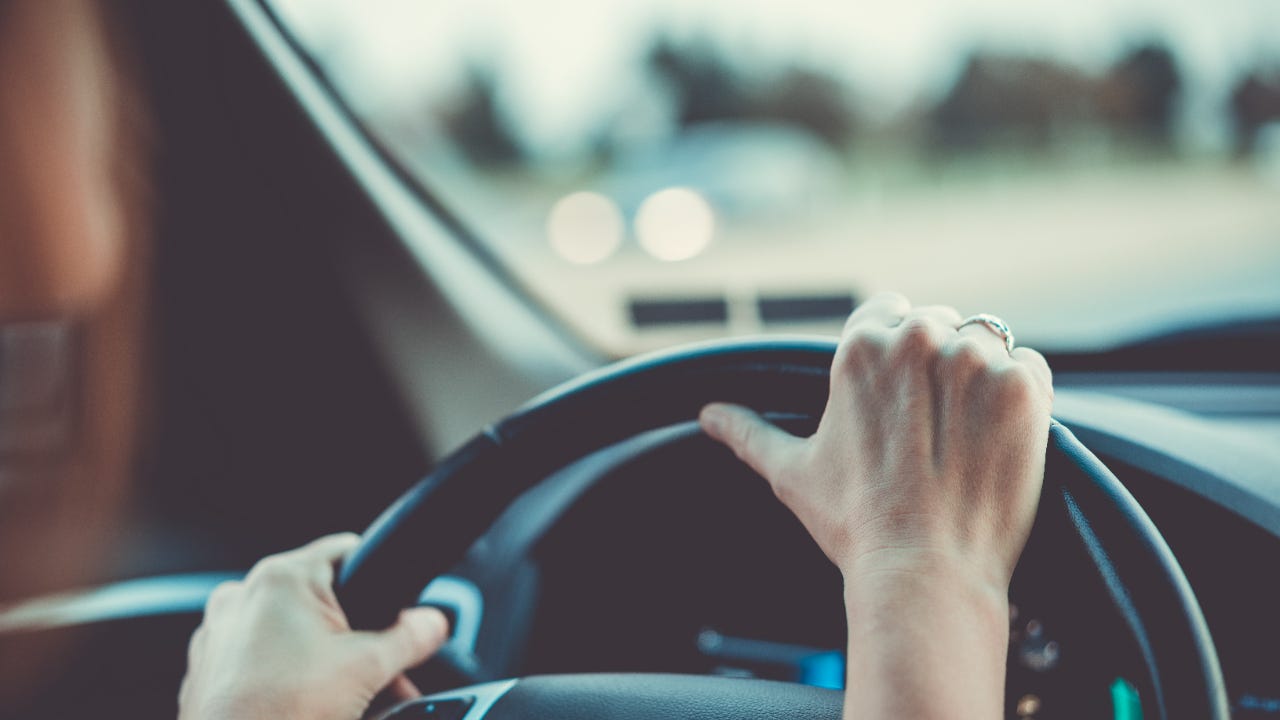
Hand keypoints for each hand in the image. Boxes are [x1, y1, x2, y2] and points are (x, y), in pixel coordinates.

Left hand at [179, 533, 448, 719]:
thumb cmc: (282, 712)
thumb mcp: (369, 667)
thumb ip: (411, 637)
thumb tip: (432, 623)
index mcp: (281, 578)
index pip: (346, 551)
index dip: (378, 578)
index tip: (395, 610)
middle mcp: (243, 596)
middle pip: (321, 601)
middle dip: (355, 638)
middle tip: (377, 673)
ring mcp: (219, 634)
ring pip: (289, 632)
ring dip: (322, 659)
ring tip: (346, 698)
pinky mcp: (208, 670)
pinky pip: (260, 659)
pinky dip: (286, 676)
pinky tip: (306, 706)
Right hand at [699, 292, 1050, 590]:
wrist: (924, 572)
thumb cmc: (855, 524)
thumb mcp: (792, 471)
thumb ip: (748, 432)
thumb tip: (707, 414)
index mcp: (860, 347)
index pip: (889, 312)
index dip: (895, 356)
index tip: (900, 398)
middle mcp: (918, 340)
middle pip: (938, 324)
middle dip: (936, 365)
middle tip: (931, 428)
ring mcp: (975, 361)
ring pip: (985, 341)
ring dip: (980, 377)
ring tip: (965, 435)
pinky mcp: (1023, 388)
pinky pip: (1029, 366)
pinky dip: (1020, 397)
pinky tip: (996, 439)